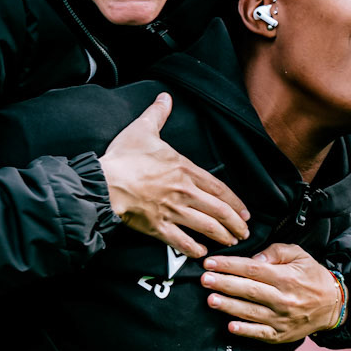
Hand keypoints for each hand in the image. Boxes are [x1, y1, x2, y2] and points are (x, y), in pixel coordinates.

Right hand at [99, 94, 248, 256]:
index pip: (219, 188)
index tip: (245, 212)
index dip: (235, 202)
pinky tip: (201, 253)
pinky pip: (180, 241)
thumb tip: (165, 97)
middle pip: (218, 210)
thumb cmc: (123, 157)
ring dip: (221, 236)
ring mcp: (171, 211)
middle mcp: (184, 192)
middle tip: (245, 233)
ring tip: (230, 243)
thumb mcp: (142, 129)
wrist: (105, 182)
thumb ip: (157, 114)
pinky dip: (193, 249)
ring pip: (205, 226)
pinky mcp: (157, 227)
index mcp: (184, 170)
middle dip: (235, 223)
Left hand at [202, 241, 343, 344]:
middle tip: (205, 280)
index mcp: (286, 277)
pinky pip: (260, 333)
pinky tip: (230, 326)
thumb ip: (276, 252)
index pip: (253, 269)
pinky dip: (245, 330)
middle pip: (249, 290)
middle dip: (224, 284)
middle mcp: (283, 299)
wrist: (333, 305)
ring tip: (211, 300)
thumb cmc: (312, 277)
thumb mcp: (300, 256)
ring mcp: (281, 319)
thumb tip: (254, 257)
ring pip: (251, 312)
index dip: (230, 265)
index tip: (211, 263)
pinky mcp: (280, 335)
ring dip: (229, 306)